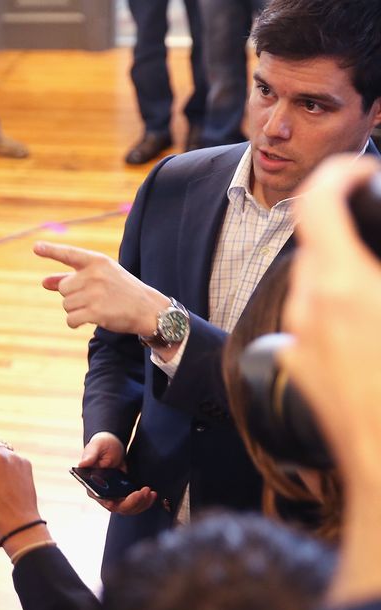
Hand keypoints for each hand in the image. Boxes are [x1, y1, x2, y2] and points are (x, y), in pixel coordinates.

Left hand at [34, 241, 169, 336]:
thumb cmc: (120, 290)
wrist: (147, 309)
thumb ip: (71, 278)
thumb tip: (44, 282)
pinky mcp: (95, 312)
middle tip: (93, 297)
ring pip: (66, 304)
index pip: (70, 254)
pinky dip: (74, 322)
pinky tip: (86, 320)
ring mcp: (95, 293)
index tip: (36, 247)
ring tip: (95, 307)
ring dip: (75, 310)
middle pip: (63, 288)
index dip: (51, 251)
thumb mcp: (100, 277)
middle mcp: (94, 275)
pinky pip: (70, 319)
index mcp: (97, 261)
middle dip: (73, 296)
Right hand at [77, 432, 155, 513]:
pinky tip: (151, 494)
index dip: (113, 503)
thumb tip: (82, 464)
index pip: (103, 500)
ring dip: (141, 503)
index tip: (124, 499)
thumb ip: (90, 455)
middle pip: (119, 507)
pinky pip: (135, 503)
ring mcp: (115, 495)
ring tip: (150, 492)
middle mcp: (103, 494)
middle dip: (133, 502)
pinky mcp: (124, 493)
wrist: (112, 444)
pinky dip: (144, 502)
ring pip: (128, 508)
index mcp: (93, 485)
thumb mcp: (95, 447)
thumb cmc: (101, 445)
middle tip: (144, 491)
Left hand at [284, 156, 380, 487]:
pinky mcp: (300, 372)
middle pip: (318, 247)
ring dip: (345, 278)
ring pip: (315, 289)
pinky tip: (369, 337)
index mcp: (341, 284)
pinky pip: (315, 327)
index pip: (319, 202)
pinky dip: (339, 318)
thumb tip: (372, 271)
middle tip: (379, 241)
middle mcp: (309, 309)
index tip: (363, 173)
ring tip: (377, 296)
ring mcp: (300, 343)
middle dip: (351, 237)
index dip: (340, 175)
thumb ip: (379, 267)